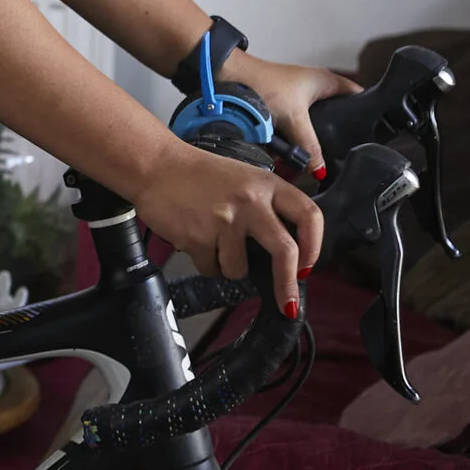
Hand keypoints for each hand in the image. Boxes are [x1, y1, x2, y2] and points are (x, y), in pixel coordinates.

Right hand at [130, 139, 325, 315]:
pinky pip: (210, 268)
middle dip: (287, 285)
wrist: (154, 165)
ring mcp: (224, 221)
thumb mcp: (243, 178)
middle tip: (287, 304)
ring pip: (239, 268)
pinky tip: (195, 238)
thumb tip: (286, 250)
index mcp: (266, 185)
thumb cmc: (198, 173)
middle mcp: (250, 202)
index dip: (314, 247)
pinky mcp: (198, 237)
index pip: (309, 216)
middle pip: (285, 252)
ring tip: (212, 240)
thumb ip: (267, 206)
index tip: (307, 267)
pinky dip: (205, 262)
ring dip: (227, 265)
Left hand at [221, 51, 359, 175]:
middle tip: (343, 157)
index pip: (359, 96)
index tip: (374, 134)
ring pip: (313, 127)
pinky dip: (294, 143)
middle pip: (337, 117)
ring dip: (311, 143)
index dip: (368, 113)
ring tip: (317, 164)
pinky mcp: (282, 110)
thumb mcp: (292, 118)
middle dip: (337, 138)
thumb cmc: (261, 83)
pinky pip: (294, 131)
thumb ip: (309, 145)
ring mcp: (298, 100)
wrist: (227, 77)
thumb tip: (320, 169)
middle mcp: (315, 90)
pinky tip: (294, 159)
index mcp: (326, 82)